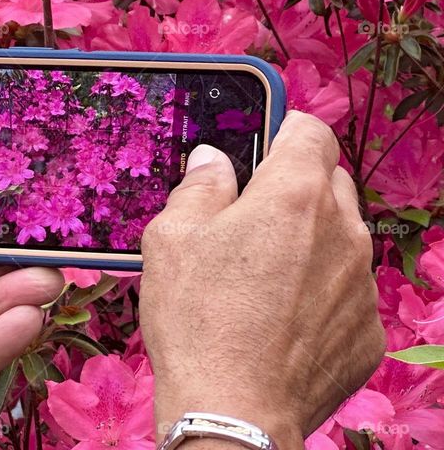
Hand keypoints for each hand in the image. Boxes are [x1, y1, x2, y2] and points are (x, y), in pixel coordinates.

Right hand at [140, 111, 384, 449]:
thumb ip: (198, 186)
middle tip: (249, 215)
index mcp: (293, 195)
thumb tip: (212, 160)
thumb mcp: (171, 237)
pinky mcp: (366, 329)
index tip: (263, 140)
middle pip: (329, 182)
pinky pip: (347, 290)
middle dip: (294, 187)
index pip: (311, 130)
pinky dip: (321, 291)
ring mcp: (361, 283)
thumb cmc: (197, 319)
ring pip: (341, 237)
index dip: (284, 127)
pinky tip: (280, 316)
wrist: (232, 411)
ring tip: (261, 273)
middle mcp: (342, 231)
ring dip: (310, 240)